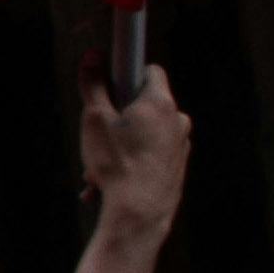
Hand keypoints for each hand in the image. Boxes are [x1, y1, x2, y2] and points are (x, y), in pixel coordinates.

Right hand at [78, 64, 188, 236]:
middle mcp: (177, 121)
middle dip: (119, 116)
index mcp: (160, 103)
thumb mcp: (94, 118)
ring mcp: (180, 145)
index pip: (149, 69)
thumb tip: (92, 57)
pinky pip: (151, 154)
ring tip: (100, 166)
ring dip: (122, 143)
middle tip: (99, 133)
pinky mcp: (177, 167)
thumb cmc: (118, 165)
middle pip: (145, 103)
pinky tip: (111, 180)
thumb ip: (93, 84)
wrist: (139, 215)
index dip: (126, 72)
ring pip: (146, 132)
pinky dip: (132, 161)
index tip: (111, 83)